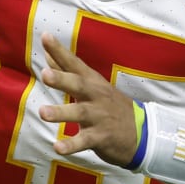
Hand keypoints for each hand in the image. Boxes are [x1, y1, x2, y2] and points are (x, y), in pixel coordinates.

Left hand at [38, 32, 138, 166]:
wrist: (141, 132)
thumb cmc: (109, 105)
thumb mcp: (92, 84)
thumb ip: (67, 70)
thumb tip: (48, 53)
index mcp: (92, 81)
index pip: (74, 63)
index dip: (59, 51)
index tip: (45, 36)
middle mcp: (96, 96)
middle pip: (78, 85)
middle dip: (62, 79)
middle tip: (45, 74)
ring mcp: (99, 116)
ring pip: (80, 113)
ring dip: (61, 112)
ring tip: (43, 112)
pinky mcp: (101, 137)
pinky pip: (84, 141)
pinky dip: (71, 145)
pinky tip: (58, 147)